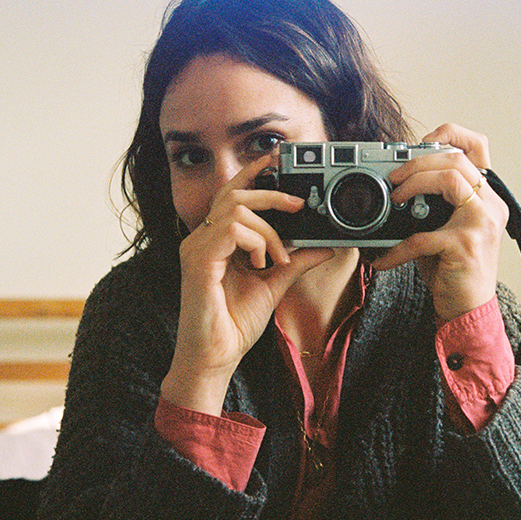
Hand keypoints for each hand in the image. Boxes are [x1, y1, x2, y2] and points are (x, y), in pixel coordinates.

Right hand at [162, 156, 333, 414]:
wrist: (214, 358)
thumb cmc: (234, 325)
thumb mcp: (274, 285)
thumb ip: (296, 261)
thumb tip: (324, 244)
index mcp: (215, 241)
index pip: (231, 195)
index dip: (253, 173)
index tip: (277, 160)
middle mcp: (201, 239)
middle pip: (232, 192)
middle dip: (270, 191)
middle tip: (299, 204)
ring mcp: (196, 248)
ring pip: (235, 208)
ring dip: (268, 228)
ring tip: (277, 257)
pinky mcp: (198, 261)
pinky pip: (231, 230)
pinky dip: (256, 242)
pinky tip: (262, 264)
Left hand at [371, 124, 508, 320]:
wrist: (468, 310)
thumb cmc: (452, 267)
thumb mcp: (445, 227)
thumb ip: (431, 202)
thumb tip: (394, 182)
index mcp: (486, 196)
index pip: (478, 147)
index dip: (450, 134)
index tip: (422, 141)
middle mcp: (490, 205)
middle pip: (456, 160)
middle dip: (417, 162)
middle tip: (394, 178)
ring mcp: (481, 224)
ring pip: (449, 181)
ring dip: (413, 183)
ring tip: (394, 199)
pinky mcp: (465, 247)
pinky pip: (422, 236)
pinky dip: (396, 248)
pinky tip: (382, 258)